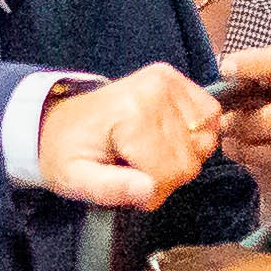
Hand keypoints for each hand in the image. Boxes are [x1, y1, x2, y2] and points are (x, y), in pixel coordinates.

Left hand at [37, 63, 221, 207]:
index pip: (167, 173)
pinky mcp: (175, 78)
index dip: (150, 192)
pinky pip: (211, 117)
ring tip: (149, 153)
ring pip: (204, 143)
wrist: (59, 120)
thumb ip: (112, 189)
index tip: (127, 186)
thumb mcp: (77, 180)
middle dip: (165, 177)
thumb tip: (149, 191)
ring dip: (181, 157)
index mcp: (131, 114)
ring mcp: (168, 80)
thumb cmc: (69, 153)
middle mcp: (155, 90)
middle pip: (188, 161)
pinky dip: (195, 135)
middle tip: (136, 170)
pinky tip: (168, 138)